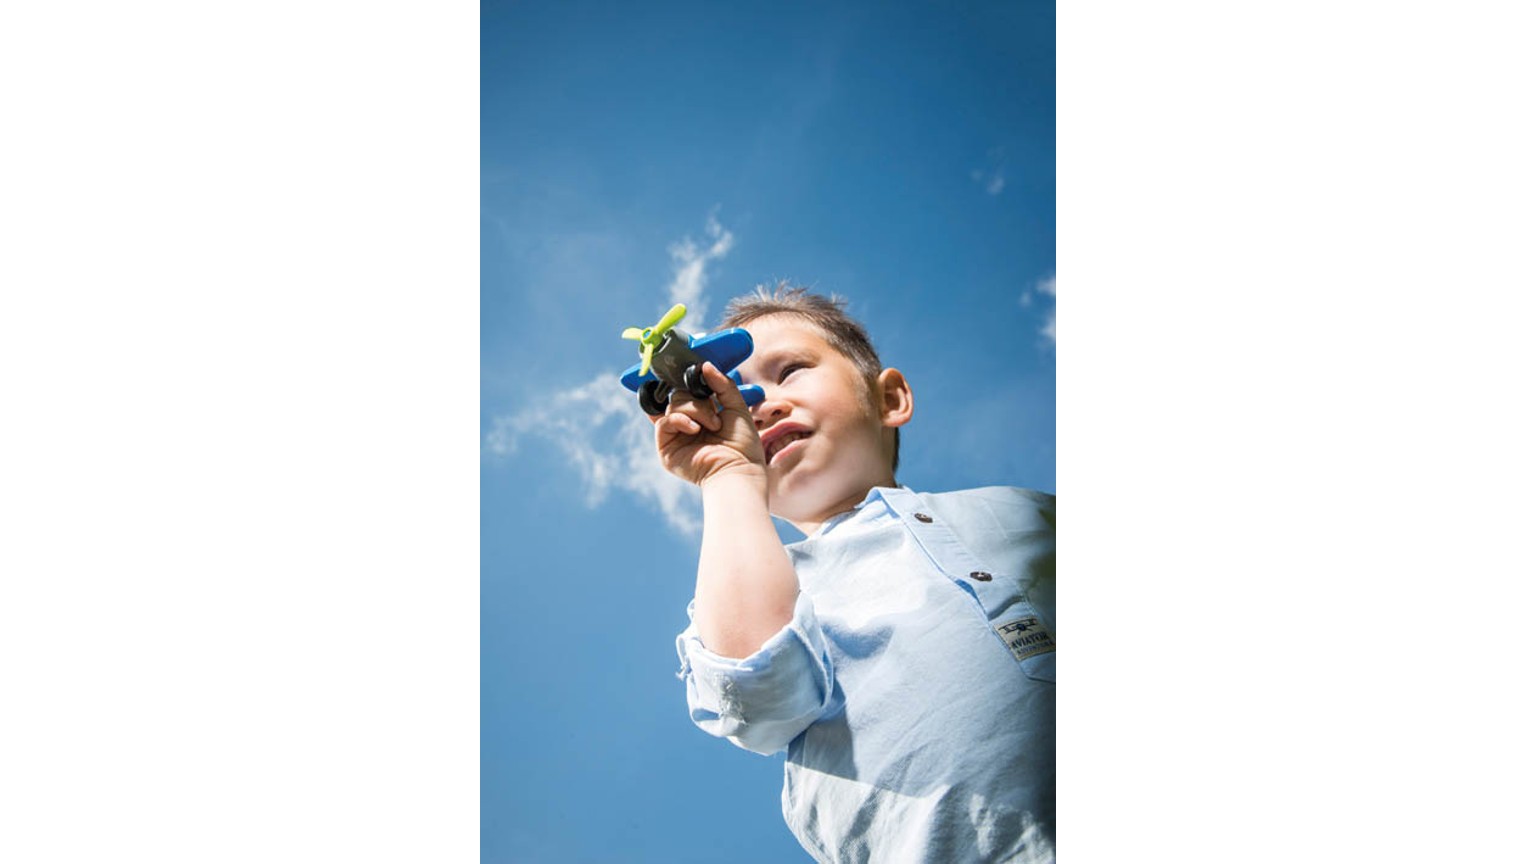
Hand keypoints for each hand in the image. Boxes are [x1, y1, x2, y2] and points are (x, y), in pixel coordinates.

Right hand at [651, 362, 766, 487]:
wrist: (739, 468)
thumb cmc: (742, 443)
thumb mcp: (736, 406)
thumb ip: (722, 384)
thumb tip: (704, 365)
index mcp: (703, 415)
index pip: (689, 391)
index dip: (689, 382)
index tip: (695, 373)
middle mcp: (688, 424)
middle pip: (679, 395)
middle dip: (697, 400)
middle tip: (715, 414)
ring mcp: (676, 436)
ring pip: (674, 405)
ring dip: (695, 411)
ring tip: (713, 426)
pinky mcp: (667, 449)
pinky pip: (664, 422)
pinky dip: (680, 420)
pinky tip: (695, 429)